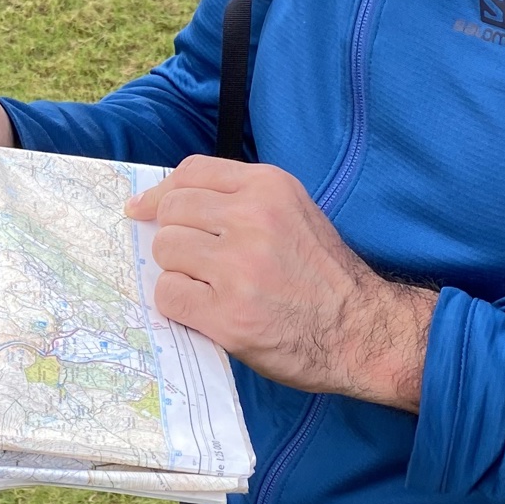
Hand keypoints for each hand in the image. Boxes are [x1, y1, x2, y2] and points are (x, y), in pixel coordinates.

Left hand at [127, 157, 435, 409]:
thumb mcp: (294, 212)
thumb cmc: (323, 274)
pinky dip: (179, 304)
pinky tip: (205, 311)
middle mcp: (252, 220)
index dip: (161, 194)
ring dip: (177, 271)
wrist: (360, 330)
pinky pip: (168, 295)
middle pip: (171, 213)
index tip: (144, 211)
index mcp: (269, 188)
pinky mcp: (227, 315)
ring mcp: (238, 268)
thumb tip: (166, 203)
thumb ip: (240, 200)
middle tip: (196, 263)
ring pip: (165, 252)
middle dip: (174, 238)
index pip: (190, 173)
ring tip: (209, 288)